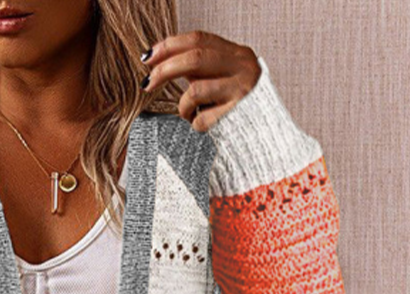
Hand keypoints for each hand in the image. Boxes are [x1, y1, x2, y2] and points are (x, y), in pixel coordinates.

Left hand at [142, 30, 260, 130]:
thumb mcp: (222, 77)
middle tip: (147, 83)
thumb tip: (158, 60)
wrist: (266, 135)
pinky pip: (201, 119)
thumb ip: (200, 66)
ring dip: (183, 105)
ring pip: (195, 91)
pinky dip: (194, 123)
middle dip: (165, 70)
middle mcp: (243, 67)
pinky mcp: (238, 116)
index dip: (170, 46)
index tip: (148, 57)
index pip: (199, 39)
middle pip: (195, 59)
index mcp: (237, 53)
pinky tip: (201, 124)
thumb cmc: (235, 105)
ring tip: (188, 113)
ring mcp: (242, 91)